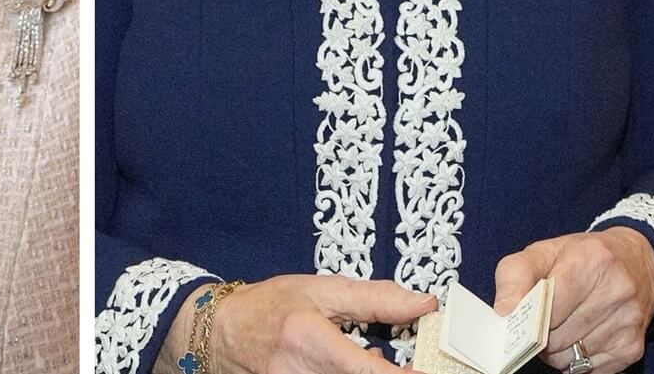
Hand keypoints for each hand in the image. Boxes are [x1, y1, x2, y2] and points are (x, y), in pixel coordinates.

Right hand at [156, 274, 436, 373]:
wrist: (222, 334)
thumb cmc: (270, 306)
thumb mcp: (319, 290)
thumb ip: (374, 298)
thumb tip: (424, 302)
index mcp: (311, 341)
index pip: (369, 373)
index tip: (431, 372)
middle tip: (413, 367)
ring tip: (376, 366)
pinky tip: (351, 372)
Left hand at [494, 228, 653, 373]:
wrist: (634, 262)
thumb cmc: (581, 256)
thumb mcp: (542, 252)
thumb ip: (515, 276)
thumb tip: (504, 311)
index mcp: (591, 260)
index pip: (551, 302)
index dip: (529, 315)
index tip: (518, 318)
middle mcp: (616, 291)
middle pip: (559, 334)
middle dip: (539, 334)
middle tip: (535, 323)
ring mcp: (627, 322)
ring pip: (573, 356)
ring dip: (555, 350)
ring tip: (555, 329)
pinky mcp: (632, 347)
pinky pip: (590, 369)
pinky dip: (575, 359)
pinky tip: (575, 338)